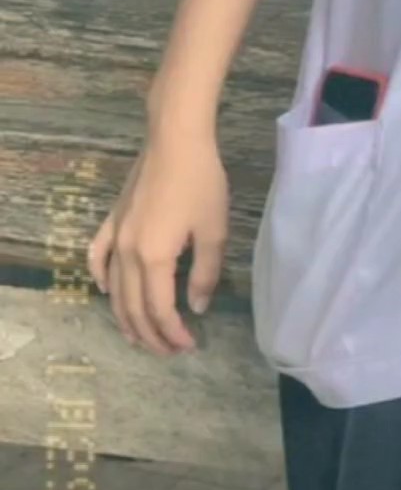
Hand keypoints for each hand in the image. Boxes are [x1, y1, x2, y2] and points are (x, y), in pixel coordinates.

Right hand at [87, 130, 228, 354]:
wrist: (176, 140)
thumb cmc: (201, 182)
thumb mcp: (214, 230)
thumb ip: (205, 273)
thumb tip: (197, 307)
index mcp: (154, 258)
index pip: (160, 310)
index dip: (173, 334)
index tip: (190, 346)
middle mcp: (127, 254)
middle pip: (133, 307)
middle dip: (151, 335)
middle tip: (169, 350)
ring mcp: (115, 237)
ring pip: (114, 290)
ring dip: (125, 318)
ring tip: (139, 336)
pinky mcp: (112, 221)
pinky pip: (97, 256)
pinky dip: (101, 278)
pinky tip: (107, 290)